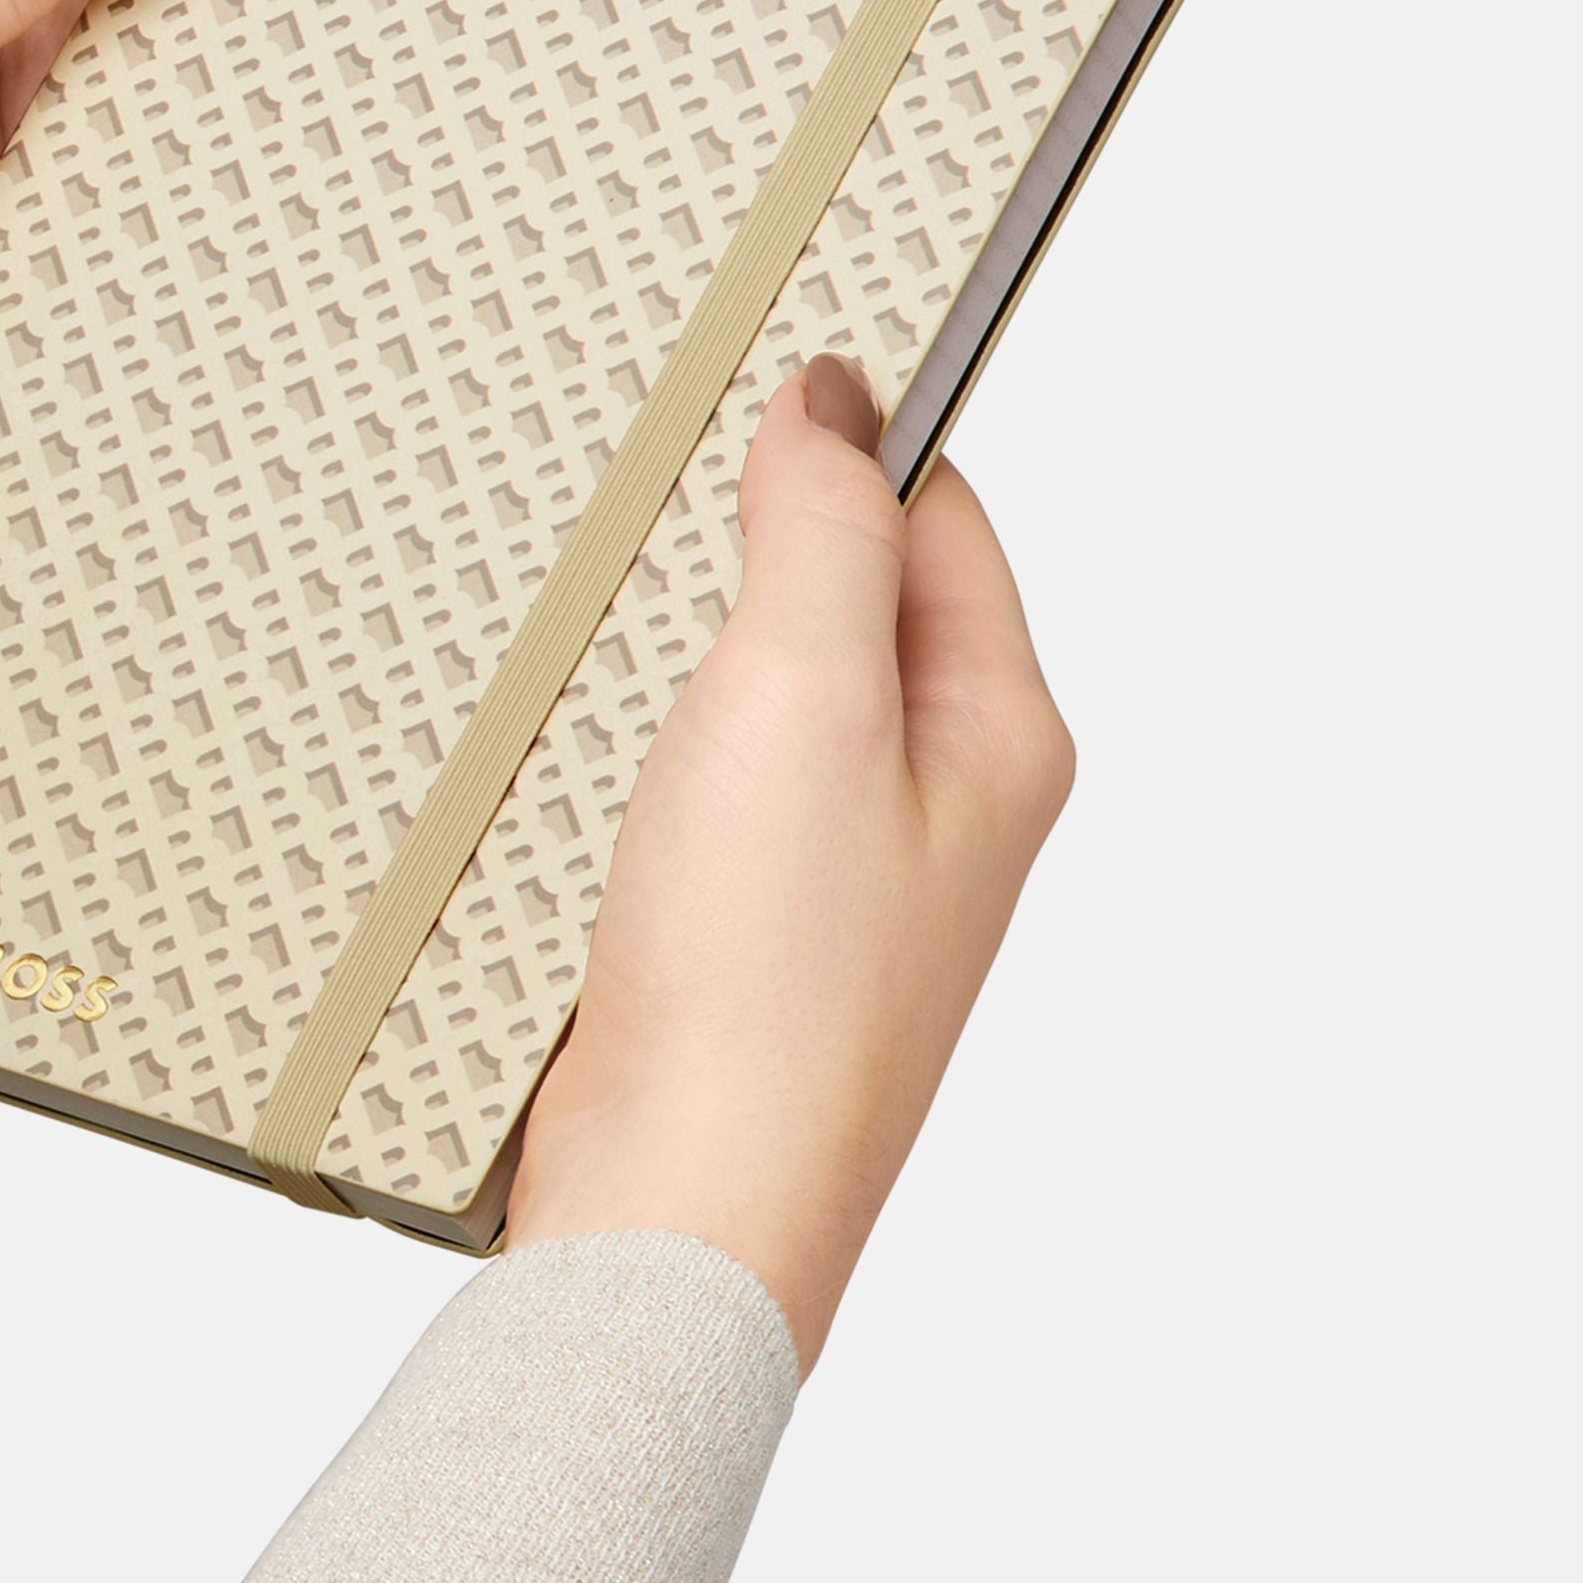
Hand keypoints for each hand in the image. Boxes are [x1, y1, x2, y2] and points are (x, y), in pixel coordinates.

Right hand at [505, 357, 1076, 1373]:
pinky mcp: (751, 928)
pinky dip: (652, 741)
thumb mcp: (804, 699)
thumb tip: (835, 399)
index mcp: (993, 731)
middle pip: (854, 599)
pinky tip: (590, 742)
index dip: (846, 435)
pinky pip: (712, 784)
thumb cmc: (765, 985)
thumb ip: (826, 532)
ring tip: (612, 609)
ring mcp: (841, 870)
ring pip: (772, 693)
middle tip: (654, 491)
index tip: (748, 375)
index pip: (939, 515)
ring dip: (694, 645)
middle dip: (757, 537)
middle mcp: (937, 798)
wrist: (680, 1207)